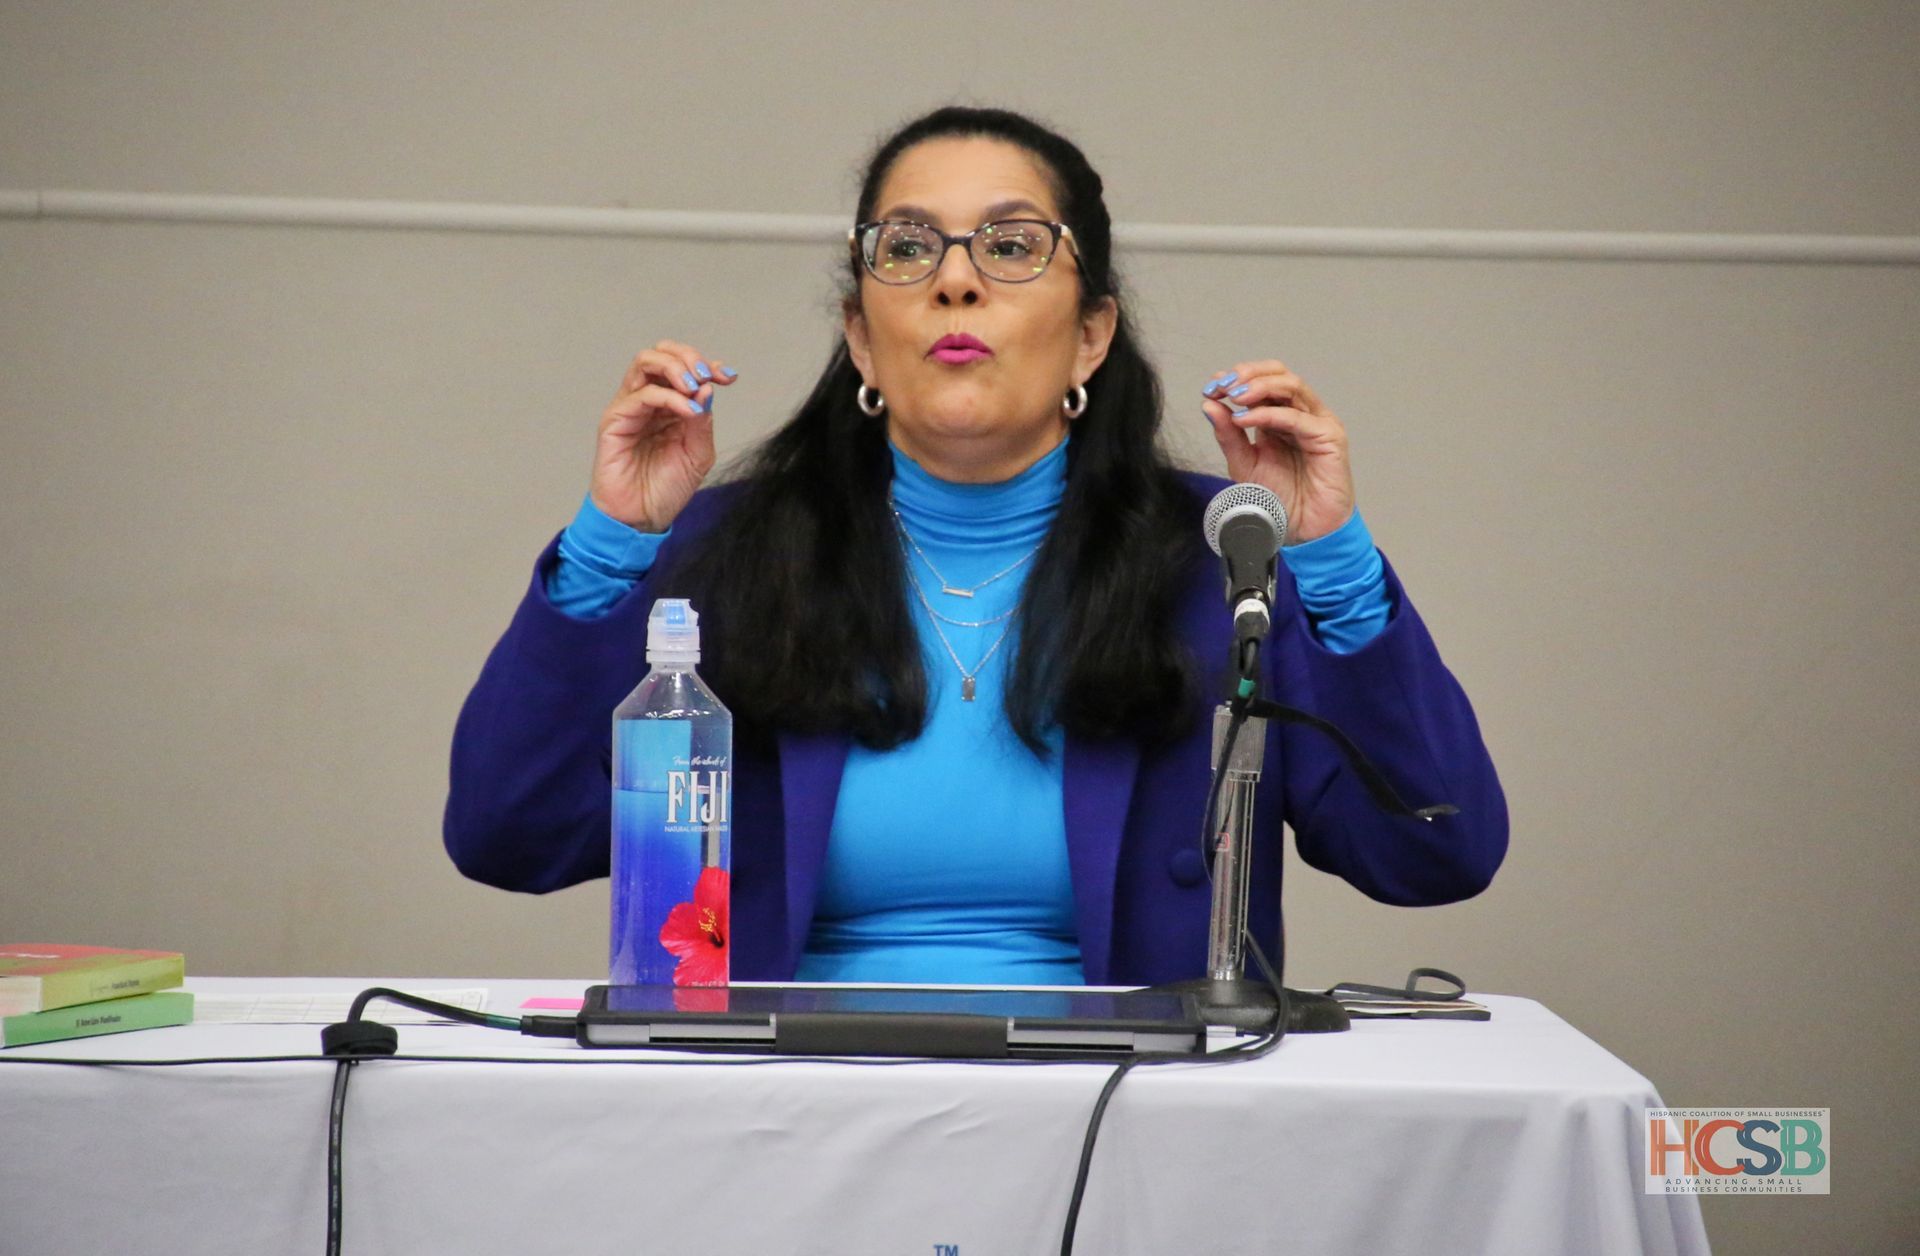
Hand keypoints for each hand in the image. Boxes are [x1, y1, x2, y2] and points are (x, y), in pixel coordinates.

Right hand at [590, 340, 736, 532]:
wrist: (641, 519)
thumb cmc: (666, 489)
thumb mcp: (698, 454)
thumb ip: (703, 421)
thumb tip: (707, 387)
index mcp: (670, 405)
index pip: (684, 368)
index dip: (708, 365)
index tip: (729, 376)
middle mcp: (648, 400)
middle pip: (662, 353)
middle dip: (689, 357)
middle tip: (707, 375)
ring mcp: (630, 407)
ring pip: (646, 362)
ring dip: (676, 367)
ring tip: (695, 387)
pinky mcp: (615, 420)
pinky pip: (642, 395)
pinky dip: (669, 397)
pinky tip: (688, 412)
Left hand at [1201, 360, 1355, 543]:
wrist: (1305, 532)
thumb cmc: (1282, 501)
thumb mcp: (1244, 465)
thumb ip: (1228, 436)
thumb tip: (1209, 405)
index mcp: (1280, 417)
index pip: (1262, 382)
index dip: (1237, 378)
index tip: (1211, 386)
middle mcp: (1300, 415)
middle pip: (1279, 374)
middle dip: (1248, 375)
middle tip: (1222, 385)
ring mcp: (1317, 423)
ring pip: (1291, 386)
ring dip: (1259, 387)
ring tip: (1233, 396)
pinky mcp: (1330, 437)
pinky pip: (1297, 418)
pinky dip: (1268, 414)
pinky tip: (1244, 419)